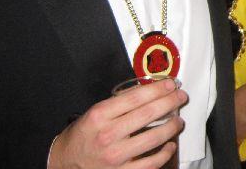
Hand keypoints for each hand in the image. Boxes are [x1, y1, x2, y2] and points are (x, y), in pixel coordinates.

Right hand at [48, 78, 186, 167]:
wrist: (65, 163)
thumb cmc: (84, 134)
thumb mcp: (96, 112)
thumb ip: (121, 101)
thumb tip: (151, 89)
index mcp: (100, 115)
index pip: (136, 97)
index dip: (158, 89)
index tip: (171, 85)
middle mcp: (107, 135)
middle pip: (148, 114)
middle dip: (170, 102)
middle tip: (181, 97)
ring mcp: (115, 156)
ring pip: (153, 138)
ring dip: (171, 127)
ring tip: (178, 121)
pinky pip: (151, 163)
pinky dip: (165, 153)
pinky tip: (170, 145)